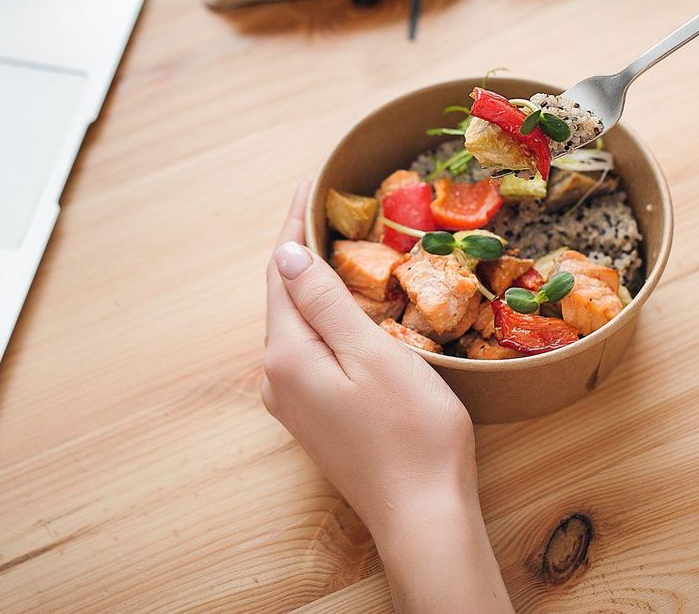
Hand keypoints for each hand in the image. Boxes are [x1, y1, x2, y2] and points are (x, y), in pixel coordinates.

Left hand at [263, 183, 511, 613]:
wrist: (422, 515)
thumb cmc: (411, 433)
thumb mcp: (373, 355)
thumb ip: (327, 304)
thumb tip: (289, 254)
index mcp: (287, 356)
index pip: (281, 271)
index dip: (294, 224)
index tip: (310, 183)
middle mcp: (276, 378)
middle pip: (282, 296)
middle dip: (300, 248)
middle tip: (327, 204)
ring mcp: (291, 401)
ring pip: (293, 323)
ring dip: (311, 282)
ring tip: (337, 242)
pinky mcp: (311, 416)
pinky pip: (306, 348)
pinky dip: (320, 315)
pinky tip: (343, 304)